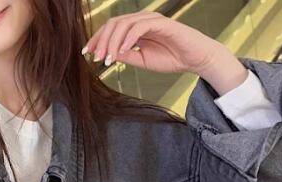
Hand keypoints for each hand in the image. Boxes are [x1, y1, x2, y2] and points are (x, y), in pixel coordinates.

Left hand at [82, 11, 247, 94]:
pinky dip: (129, 38)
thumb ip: (125, 55)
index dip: (97, 40)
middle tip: (95, 58)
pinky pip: (140, 27)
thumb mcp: (141, 61)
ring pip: (124, 23)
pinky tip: (123, 51)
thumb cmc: (171, 58)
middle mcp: (141, 21)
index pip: (111, 29)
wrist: (194, 59)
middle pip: (114, 23)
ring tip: (107, 58)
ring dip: (112, 41)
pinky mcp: (161, 23)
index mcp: (135, 29)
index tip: (87, 54)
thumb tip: (107, 54)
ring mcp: (151, 20)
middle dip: (101, 40)